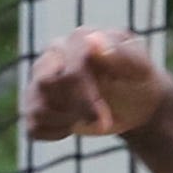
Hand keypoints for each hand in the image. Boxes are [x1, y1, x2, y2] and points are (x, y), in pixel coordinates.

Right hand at [22, 27, 172, 141]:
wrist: (135, 102)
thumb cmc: (138, 80)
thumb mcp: (140, 69)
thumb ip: (121, 54)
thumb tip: (93, 41)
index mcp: (79, 40)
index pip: (69, 69)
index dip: (86, 97)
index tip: (105, 120)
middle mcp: (54, 55)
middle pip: (45, 84)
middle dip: (75, 109)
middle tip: (102, 123)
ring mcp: (41, 78)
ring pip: (36, 107)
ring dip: (67, 121)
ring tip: (90, 119)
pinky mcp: (36, 103)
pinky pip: (33, 126)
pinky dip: (55, 133)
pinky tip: (73, 126)